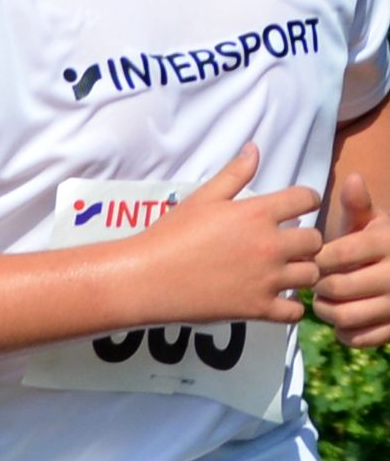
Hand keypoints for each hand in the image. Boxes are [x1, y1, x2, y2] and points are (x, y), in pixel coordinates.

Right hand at [129, 144, 319, 326]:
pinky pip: (294, 312)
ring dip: (301, 273)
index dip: (306, 201)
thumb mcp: (201, 198)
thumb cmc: (169, 236)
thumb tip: (254, 148)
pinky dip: (289, 308)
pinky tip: (274, 300)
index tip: (297, 209)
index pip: (308, 198)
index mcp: (257, 213)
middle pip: (316, 240)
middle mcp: (269, 245)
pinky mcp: (256, 308)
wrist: (143, 279)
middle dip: (305, 241)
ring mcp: (266, 279)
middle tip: (287, 246)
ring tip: (282, 273)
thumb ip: (234, 174)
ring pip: (311, 275)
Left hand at [315, 168, 389, 347]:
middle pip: (336, 287)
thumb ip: (359, 204)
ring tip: (325, 299)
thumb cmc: (378, 242)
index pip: (338, 254)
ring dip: (326, 310)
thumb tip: (353, 177)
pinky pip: (357, 338)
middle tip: (314, 281)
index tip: (308, 258)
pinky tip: (342, 317)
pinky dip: (343, 332)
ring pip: (343, 316)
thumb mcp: (372, 221)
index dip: (316, 258)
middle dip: (318, 285)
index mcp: (386, 243)